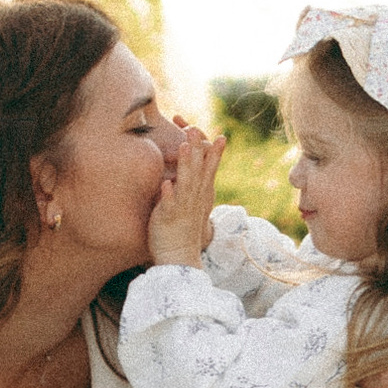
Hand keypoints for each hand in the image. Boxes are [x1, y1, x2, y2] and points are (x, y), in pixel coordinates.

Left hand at [148, 125, 225, 266]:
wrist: (178, 258)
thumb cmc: (180, 231)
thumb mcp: (188, 207)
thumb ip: (186, 189)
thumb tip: (182, 174)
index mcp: (199, 196)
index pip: (209, 171)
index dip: (213, 153)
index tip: (221, 136)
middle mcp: (193, 200)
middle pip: (198, 171)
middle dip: (198, 149)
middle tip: (197, 128)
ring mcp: (182, 208)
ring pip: (185, 183)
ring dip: (185, 164)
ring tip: (183, 145)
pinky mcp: (167, 219)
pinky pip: (168, 205)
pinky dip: (168, 194)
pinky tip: (166, 183)